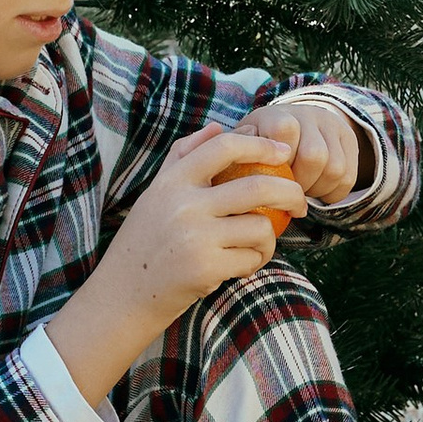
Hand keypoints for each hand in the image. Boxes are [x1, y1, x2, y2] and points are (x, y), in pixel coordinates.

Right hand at [47, 125, 308, 404]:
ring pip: (261, 226)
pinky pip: (252, 258)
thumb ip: (182, 157)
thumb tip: (217, 127)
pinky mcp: (205, 268)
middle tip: (300, 203)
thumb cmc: (144, 242)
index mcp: (172, 180)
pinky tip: (241, 264)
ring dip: (270, 239)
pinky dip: (254, 262)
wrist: (122, 294)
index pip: (224, 147)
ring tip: (257, 246)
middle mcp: (183, 204)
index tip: (284, 154)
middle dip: (291, 193)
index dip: (261, 145)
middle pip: (258, 186)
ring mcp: (195, 237)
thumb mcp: (155, 194)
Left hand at [233, 96, 364, 207]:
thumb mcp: (242, 140)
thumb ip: (229, 147)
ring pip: (335, 168)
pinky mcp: (350, 141)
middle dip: (301, 183)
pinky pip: (348, 177)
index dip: (281, 161)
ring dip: (318, 189)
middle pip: (315, 156)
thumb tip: (216, 149)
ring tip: (301, 195)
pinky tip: (317, 194)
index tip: (268, 179)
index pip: (284, 132)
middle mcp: (309, 114)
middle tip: (287, 195)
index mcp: (278, 113)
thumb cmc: (258, 142)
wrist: (299, 123)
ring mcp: (333, 127)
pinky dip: (332, 193)